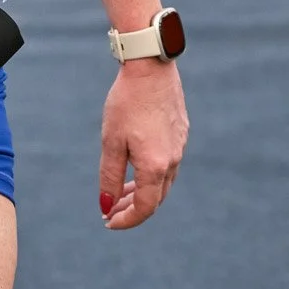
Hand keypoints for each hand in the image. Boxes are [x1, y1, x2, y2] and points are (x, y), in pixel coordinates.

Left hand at [97, 59, 188, 230]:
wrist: (151, 67)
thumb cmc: (127, 103)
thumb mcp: (111, 142)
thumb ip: (110, 177)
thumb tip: (107, 206)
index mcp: (156, 166)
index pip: (145, 208)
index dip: (127, 220)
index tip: (108, 221)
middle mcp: (173, 160)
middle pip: (156, 198)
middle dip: (133, 208)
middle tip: (111, 210)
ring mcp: (180, 146)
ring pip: (163, 182)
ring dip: (143, 191)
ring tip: (121, 191)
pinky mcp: (181, 133)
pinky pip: (168, 164)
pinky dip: (152, 174)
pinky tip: (137, 165)